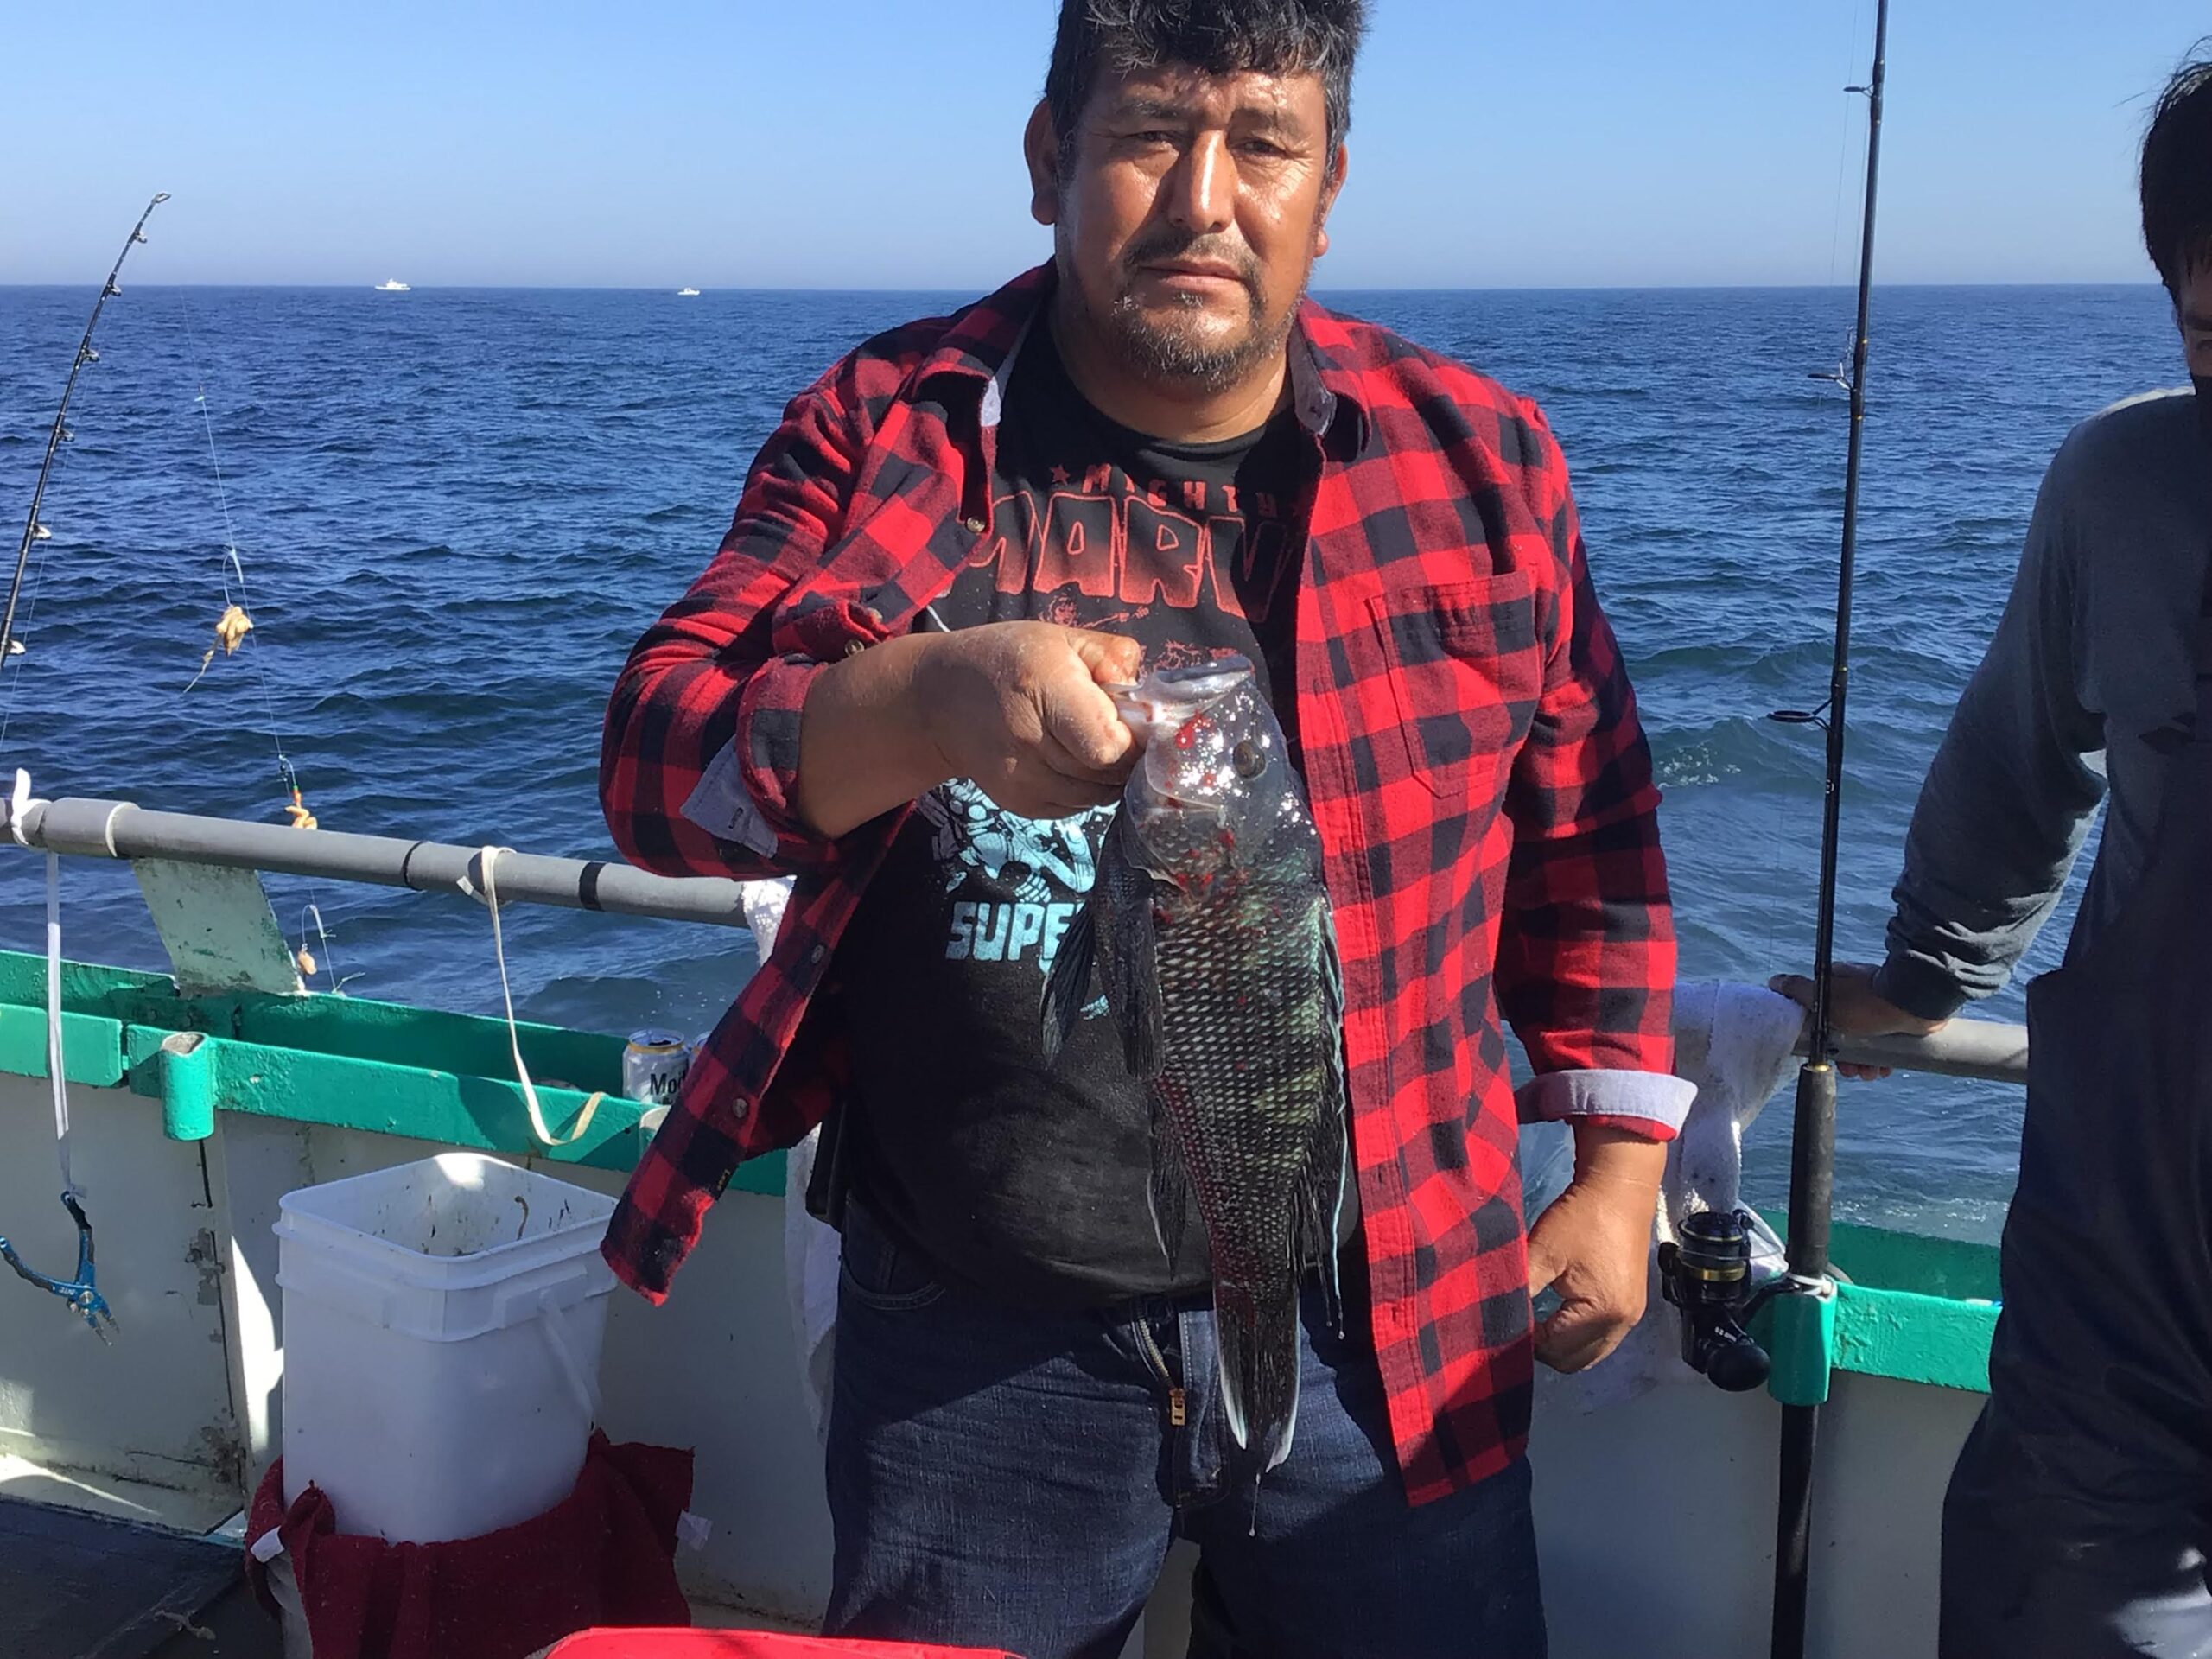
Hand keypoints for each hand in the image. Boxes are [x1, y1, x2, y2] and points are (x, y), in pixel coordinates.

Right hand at [916, 621, 1143, 819]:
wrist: (940, 702)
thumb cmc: (1010, 660)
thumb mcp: (1062, 639)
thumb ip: (1113, 657)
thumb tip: (1148, 699)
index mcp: (1042, 690)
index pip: (1107, 745)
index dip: (1131, 738)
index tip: (1130, 720)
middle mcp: (1028, 742)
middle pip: (1107, 772)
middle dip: (1126, 755)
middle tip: (1118, 730)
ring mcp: (1021, 781)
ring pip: (1096, 796)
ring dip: (1109, 775)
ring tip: (1094, 743)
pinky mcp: (1020, 805)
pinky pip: (1077, 807)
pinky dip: (1087, 788)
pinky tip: (1073, 761)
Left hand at [1526, 1126, 1663, 1373]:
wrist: (1622, 1187)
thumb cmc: (1581, 1217)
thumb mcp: (1543, 1251)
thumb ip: (1520, 1287)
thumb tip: (1497, 1315)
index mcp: (1603, 1313)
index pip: (1554, 1349)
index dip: (1524, 1339)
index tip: (1503, 1320)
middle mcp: (1623, 1323)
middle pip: (1574, 1362)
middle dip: (1543, 1350)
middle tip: (1518, 1323)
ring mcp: (1631, 1316)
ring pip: (1588, 1353)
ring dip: (1561, 1344)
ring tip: (1535, 1319)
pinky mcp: (1631, 1305)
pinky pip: (1600, 1338)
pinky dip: (1578, 1334)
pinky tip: (1557, 1313)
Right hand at [1768, 962, 1943, 1080]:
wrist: (1916, 1004)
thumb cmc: (1866, 1000)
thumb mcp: (1825, 996)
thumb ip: (1798, 990)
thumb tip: (1774, 982)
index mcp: (1836, 986)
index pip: (1818, 1014)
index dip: (1818, 1037)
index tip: (1824, 1052)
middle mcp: (1855, 996)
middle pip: (1841, 1033)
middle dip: (1844, 1057)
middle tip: (1851, 1069)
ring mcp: (1877, 1010)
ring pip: (1864, 1043)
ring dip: (1864, 1063)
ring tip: (1870, 1073)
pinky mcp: (1896, 1023)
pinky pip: (1884, 1046)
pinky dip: (1882, 1059)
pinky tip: (1884, 1069)